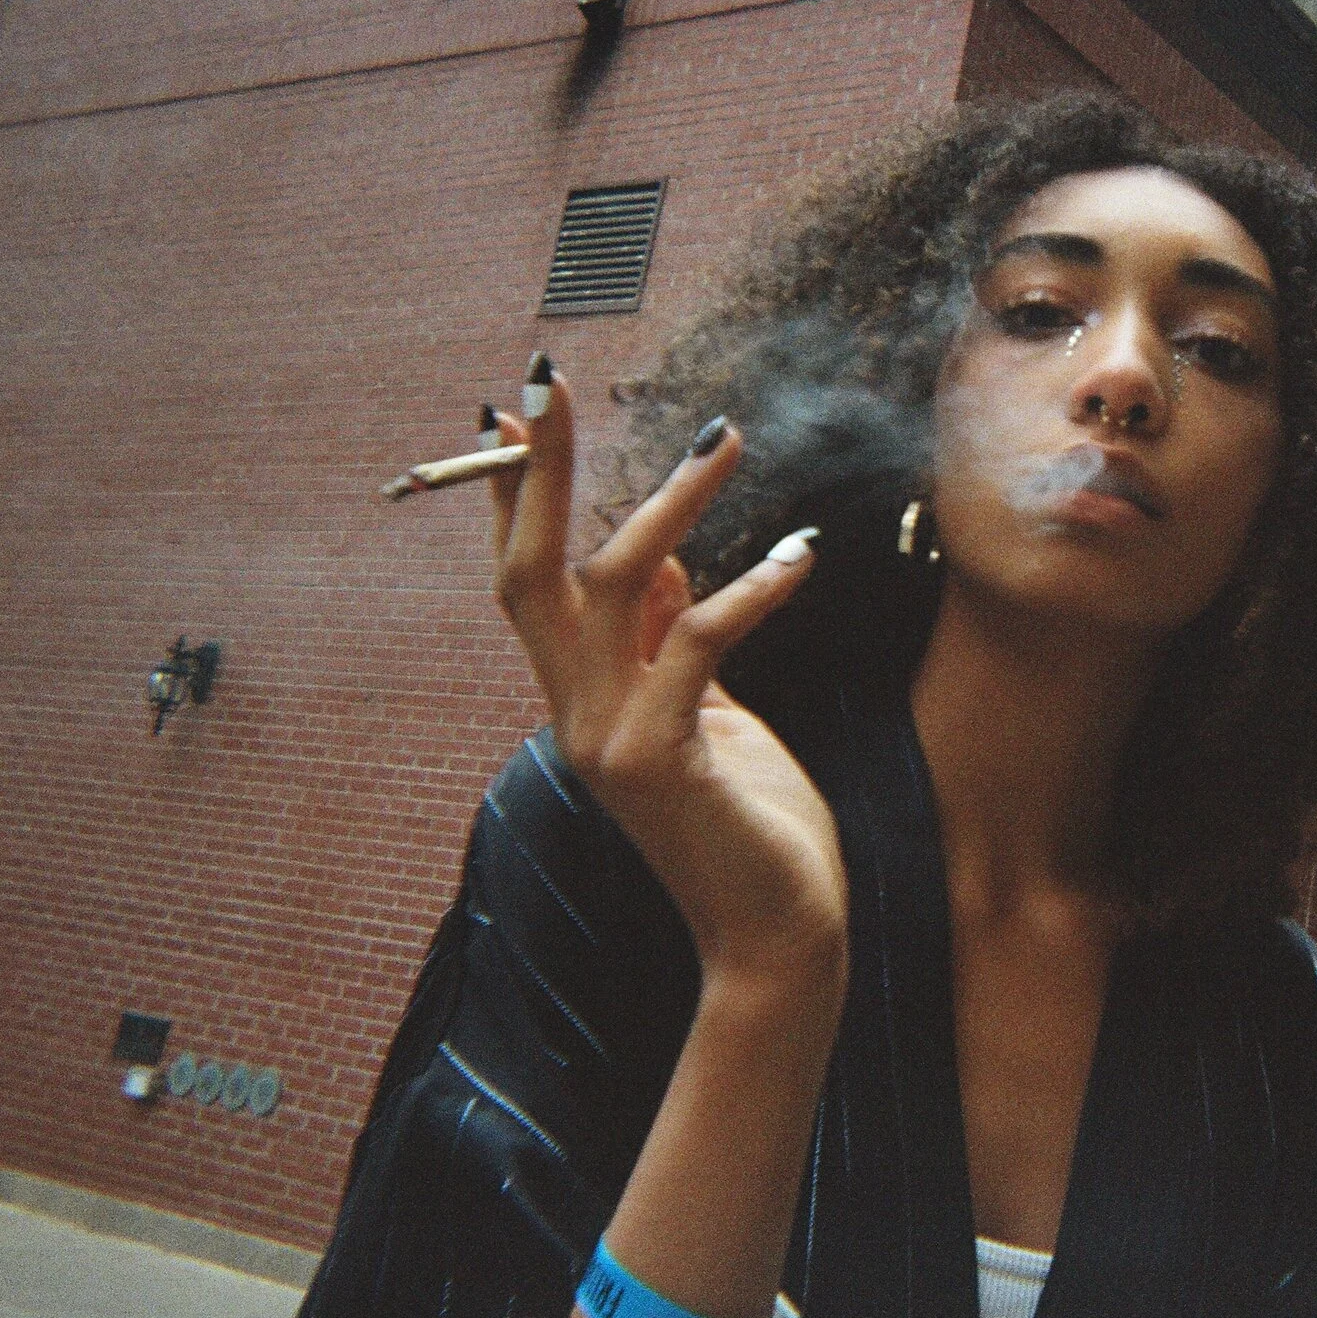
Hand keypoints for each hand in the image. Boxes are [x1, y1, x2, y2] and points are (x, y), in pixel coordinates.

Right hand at [488, 357, 846, 983]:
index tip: (517, 410)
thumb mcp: (707, 714)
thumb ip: (672, 641)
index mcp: (580, 699)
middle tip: (550, 380)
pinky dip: (750, 589)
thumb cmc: (750, 823)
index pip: (525, 579)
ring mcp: (609, 739)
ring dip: (672, 502)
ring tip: (727, 440)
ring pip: (612, 587)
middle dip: (537, 470)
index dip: (514, 495)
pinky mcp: (662, 760)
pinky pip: (696, 645)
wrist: (773, 937)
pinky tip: (802, 553)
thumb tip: (666, 557)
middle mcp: (575, 714)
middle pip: (528, 570)